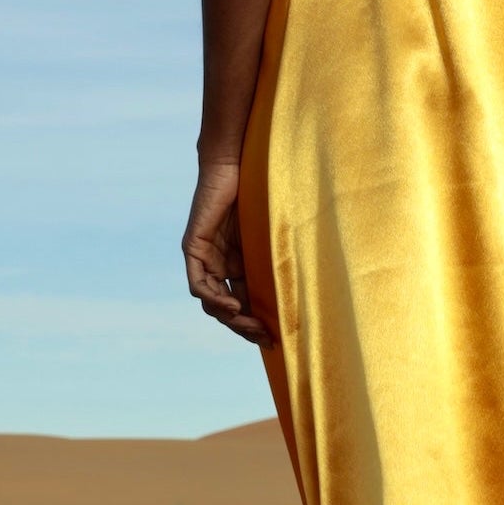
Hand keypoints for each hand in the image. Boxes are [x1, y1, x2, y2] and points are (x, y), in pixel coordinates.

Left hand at [182, 157, 268, 344]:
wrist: (235, 164)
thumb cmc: (259, 192)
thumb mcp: (270, 235)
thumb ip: (276, 258)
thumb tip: (310, 283)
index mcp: (234, 264)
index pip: (240, 303)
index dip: (254, 324)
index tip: (273, 339)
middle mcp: (216, 264)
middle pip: (224, 309)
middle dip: (244, 328)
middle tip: (265, 339)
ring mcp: (203, 256)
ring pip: (210, 302)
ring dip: (230, 318)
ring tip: (252, 326)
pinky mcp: (193, 247)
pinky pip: (198, 283)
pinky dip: (214, 298)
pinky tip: (234, 306)